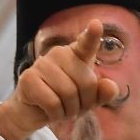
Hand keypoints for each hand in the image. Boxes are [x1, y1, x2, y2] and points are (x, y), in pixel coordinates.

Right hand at [0, 20, 123, 139]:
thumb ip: (102, 94)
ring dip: (69, 111)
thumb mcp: (88, 100)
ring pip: (69, 93)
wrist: (32, 113)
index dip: (92, 36)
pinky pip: (53, 102)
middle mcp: (59, 54)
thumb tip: (111, 86)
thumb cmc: (63, 102)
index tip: (96, 24)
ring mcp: (42, 64)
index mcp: (76, 54)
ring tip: (61, 110)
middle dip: (85, 103)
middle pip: (86, 82)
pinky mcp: (28, 78)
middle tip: (74, 108)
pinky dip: (55, 114)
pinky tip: (50, 112)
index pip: (87, 44)